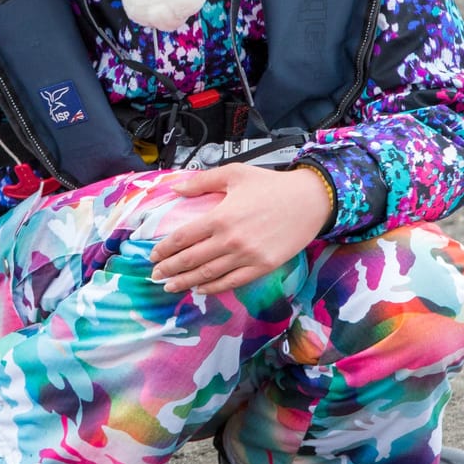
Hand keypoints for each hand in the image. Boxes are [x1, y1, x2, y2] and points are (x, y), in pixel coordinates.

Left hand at [147, 165, 332, 295]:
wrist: (309, 201)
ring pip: (208, 274)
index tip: (153, 255)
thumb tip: (176, 189)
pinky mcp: (262, 267)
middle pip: (191, 259)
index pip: (183, 238)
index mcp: (220, 217)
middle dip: (169, 269)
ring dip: (186, 282)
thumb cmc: (271, 185)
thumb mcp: (234, 174)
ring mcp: (247, 256)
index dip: (165, 249)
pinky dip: (213, 288)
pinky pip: (232, 282)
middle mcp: (230, 240)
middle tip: (155, 275)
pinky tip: (201, 289)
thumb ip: (202, 182)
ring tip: (170, 286)